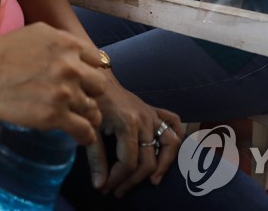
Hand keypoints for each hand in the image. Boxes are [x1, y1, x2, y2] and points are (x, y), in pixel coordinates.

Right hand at [0, 23, 106, 144]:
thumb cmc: (4, 51)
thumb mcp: (39, 33)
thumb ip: (62, 41)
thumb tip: (77, 51)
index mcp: (69, 45)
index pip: (97, 61)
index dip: (90, 71)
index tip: (84, 79)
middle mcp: (71, 67)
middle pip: (99, 86)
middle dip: (90, 92)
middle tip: (79, 97)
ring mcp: (64, 93)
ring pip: (93, 109)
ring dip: (88, 115)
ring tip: (81, 119)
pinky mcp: (54, 116)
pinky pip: (84, 130)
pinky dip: (86, 136)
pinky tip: (83, 137)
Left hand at [87, 81, 183, 196]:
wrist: (97, 78)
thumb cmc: (92, 102)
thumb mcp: (90, 129)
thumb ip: (96, 157)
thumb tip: (100, 185)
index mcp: (127, 124)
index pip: (129, 162)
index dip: (118, 179)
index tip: (105, 188)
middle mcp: (145, 120)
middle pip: (148, 160)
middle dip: (133, 180)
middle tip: (117, 190)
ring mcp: (152, 115)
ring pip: (170, 144)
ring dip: (164, 165)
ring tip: (152, 181)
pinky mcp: (154, 110)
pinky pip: (174, 123)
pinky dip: (176, 137)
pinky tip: (168, 152)